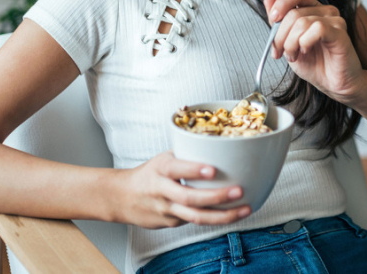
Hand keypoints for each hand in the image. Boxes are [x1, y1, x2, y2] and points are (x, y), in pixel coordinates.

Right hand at [110, 151, 250, 228]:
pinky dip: (216, 219)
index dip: (194, 170)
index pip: (176, 169)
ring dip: (223, 215)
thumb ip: (188, 154)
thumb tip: (223, 144)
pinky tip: (233, 214)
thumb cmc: (151, 173)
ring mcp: (165, 209)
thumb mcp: (165, 157)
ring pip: (195, 216)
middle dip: (217, 196)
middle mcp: (161, 190)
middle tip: (239, 191)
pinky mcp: (170, 223)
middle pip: (189, 197)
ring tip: (245, 209)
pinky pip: (195, 222)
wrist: (121, 197)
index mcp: (161, 168)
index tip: (213, 170)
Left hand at [264, 0, 366, 103]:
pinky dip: (304, 42)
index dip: (283, 0)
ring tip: (293, 55)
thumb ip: (279, 22)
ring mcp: (334, 21)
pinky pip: (317, 28)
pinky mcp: (340, 33)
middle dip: (279, 35)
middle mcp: (325, 11)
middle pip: (293, 12)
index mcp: (313, 10)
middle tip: (280, 51)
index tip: (273, 19)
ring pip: (302, 22)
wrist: (334, 85)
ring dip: (291, 43)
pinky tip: (305, 51)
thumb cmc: (316, 65)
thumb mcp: (288, 43)